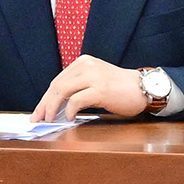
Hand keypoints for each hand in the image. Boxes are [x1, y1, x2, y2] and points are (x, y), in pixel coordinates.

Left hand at [33, 55, 150, 121]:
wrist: (145, 89)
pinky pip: (77, 100)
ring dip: (52, 108)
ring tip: (50, 120)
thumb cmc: (121, 90)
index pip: (57, 81)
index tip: (38, 112)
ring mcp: (94, 76)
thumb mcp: (96, 81)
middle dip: (44, 104)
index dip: (45, 98)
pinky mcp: (101, 89)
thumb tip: (57, 106)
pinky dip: (69, 110)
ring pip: (62, 91)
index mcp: (83, 62)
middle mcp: (87, 66)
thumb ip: (78, 87)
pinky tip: (69, 118)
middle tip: (38, 119)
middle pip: (56, 86)